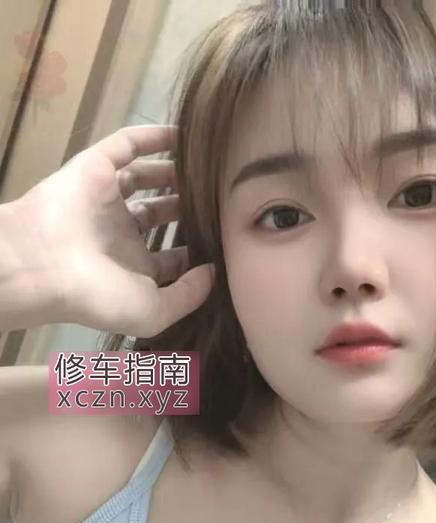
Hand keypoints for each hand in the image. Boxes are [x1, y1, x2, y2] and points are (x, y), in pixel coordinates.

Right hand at [1, 124, 214, 336]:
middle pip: (161, 214)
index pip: (171, 258)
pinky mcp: (94, 167)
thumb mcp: (153, 312)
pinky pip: (127, 145)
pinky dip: (154, 138)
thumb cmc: (99, 295)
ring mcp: (106, 199)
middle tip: (221, 198)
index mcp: (132, 269)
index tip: (228, 239)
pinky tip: (185, 134)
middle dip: (189, 206)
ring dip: (174, 173)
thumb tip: (213, 273)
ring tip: (207, 167)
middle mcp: (119, 233)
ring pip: (146, 178)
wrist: (44, 264)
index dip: (198, 250)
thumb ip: (188, 296)